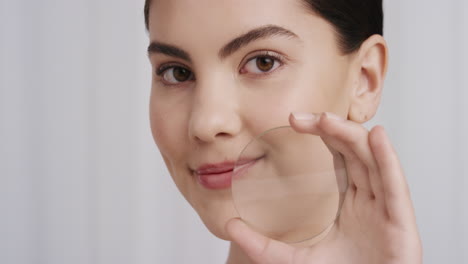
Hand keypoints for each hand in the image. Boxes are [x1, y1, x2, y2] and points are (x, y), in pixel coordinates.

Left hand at [226, 112, 421, 263]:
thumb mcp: (293, 260)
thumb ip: (263, 245)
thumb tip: (230, 225)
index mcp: (352, 203)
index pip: (341, 158)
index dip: (323, 134)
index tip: (295, 120)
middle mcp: (371, 201)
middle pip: (356, 152)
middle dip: (333, 129)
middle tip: (303, 116)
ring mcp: (386, 211)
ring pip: (374, 162)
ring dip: (352, 136)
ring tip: (327, 119)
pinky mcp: (402, 225)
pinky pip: (396, 187)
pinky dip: (389, 160)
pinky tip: (376, 137)